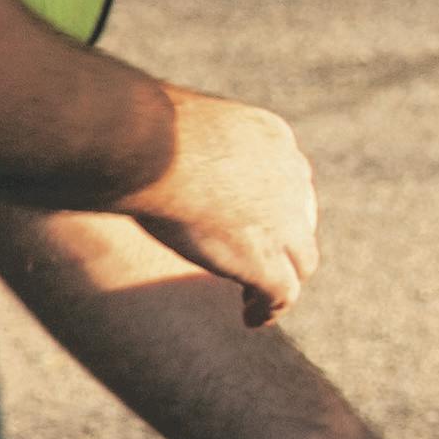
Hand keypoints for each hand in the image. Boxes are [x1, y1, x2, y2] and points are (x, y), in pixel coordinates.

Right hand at [125, 95, 317, 324]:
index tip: (256, 214)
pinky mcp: (264, 258)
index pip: (288, 175)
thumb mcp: (173, 121)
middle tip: (265, 257)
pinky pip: (282, 293)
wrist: (155, 147)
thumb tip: (136, 131)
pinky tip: (250, 318)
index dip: (276, 200)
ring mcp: (282, 221)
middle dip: (287, 240)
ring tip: (258, 299)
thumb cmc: (145, 126)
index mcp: (271, 138)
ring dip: (284, 279)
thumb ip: (173, 135)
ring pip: (301, 261)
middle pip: (302, 217)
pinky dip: (269, 308)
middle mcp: (288, 178)